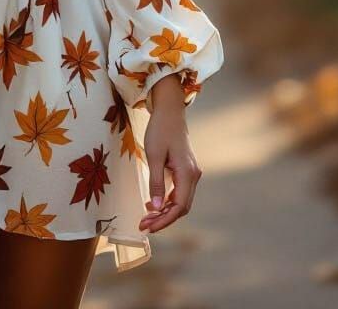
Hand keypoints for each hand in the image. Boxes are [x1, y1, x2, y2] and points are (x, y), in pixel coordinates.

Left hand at [138, 78, 202, 234]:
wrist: (169, 111)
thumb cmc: (160, 130)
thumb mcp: (154, 155)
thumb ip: (156, 182)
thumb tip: (156, 207)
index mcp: (188, 173)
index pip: (179, 207)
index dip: (165, 220)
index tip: (149, 228)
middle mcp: (193, 175)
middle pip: (181, 207)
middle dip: (163, 219)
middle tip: (144, 226)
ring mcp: (191, 173)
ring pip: (180, 200)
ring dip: (165, 211)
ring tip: (146, 219)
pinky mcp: (185, 170)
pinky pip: (178, 191)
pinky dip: (167, 201)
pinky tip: (153, 204)